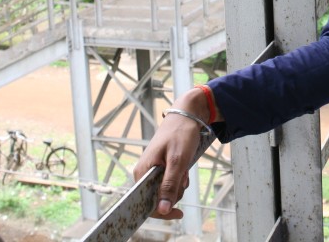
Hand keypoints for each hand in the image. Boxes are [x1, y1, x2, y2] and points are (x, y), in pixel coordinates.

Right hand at [133, 88, 211, 219]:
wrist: (186, 115)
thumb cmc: (181, 134)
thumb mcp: (178, 161)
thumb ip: (170, 185)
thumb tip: (163, 210)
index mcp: (142, 172)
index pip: (146, 203)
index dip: (162, 211)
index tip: (179, 212)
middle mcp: (143, 173)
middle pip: (158, 198)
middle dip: (174, 192)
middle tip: (183, 176)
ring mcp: (151, 171)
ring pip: (166, 191)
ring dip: (179, 185)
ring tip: (184, 168)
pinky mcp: (160, 169)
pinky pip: (169, 182)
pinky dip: (179, 179)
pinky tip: (184, 168)